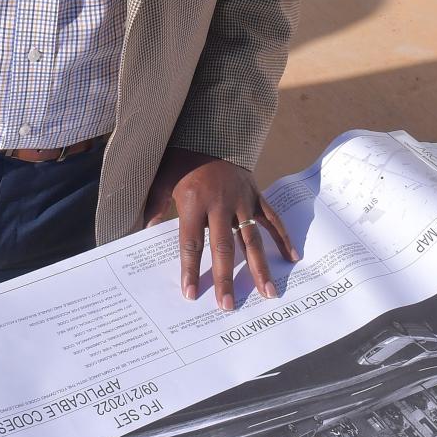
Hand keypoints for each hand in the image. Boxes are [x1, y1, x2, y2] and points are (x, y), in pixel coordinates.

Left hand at [144, 147, 298, 310]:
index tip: (191, 294)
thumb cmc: (181, 160)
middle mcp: (220, 203)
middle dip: (226, 278)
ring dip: (260, 267)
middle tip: (228, 305)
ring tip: (267, 293)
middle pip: (223, 247)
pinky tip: (291, 258)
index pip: (191, 243)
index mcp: (194, 202)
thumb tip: (144, 233)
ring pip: (252, 239)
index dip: (190, 269)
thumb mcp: (161, 181)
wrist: (209, 131)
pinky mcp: (256, 195)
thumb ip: (154, 208)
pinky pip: (272, 219)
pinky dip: (283, 238)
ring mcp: (242, 199)